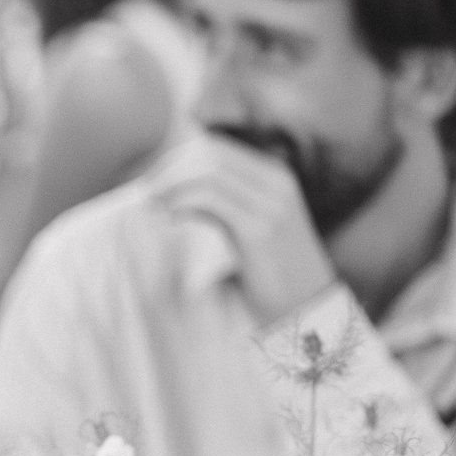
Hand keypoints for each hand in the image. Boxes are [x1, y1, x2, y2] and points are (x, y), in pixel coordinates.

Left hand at [155, 138, 335, 327]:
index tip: (151, 182)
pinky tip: (169, 218)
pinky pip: (211, 198)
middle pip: (208, 153)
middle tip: (146, 194)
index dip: (176, 159)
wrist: (309, 308)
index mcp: (274, 175)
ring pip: (208, 170)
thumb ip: (222, 205)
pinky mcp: (261, 228)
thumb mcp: (249, 228)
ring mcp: (272, 202)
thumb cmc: (271, 274)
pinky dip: (182, 201)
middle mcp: (276, 180)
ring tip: (153, 206)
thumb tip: (172, 195)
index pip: (215, 147)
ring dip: (172, 184)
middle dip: (169, 169)